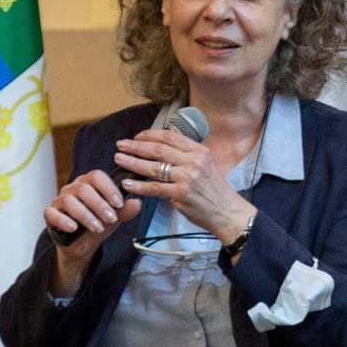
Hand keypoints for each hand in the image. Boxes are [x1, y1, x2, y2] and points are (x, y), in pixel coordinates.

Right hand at [44, 169, 141, 295]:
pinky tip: (74, 228)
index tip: (119, 203)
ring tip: (98, 227)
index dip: (108, 188)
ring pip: (69, 201)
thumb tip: (137, 202)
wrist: (85, 244)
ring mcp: (60, 200)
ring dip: (85, 215)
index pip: (97, 176)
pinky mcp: (50, 214)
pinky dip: (64, 221)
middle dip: (99, 204)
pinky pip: (52, 214)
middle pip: (83, 188)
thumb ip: (126, 210)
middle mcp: (73, 188)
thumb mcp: (116, 218)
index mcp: (90, 183)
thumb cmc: (100, 224)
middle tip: (111, 218)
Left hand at [114, 127, 254, 242]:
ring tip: (119, 159)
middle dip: (136, 146)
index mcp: (200, 151)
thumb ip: (187, 156)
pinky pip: (154, 188)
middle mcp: (194, 161)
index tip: (136, 137)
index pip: (170, 136)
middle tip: (121, 145)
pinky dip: (138, 186)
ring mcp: (187, 178)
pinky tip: (127, 184)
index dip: (149, 135)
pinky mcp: (180, 194)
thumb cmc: (215, 190)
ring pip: (153, 167)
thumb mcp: (207, 165)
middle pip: (158, 149)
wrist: (228, 212)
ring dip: (132, 162)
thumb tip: (162, 149)